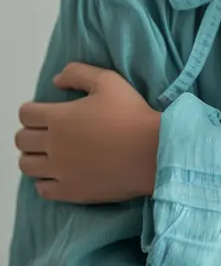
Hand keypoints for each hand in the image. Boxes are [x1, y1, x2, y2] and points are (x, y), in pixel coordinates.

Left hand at [16, 63, 159, 203]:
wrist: (153, 151)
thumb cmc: (132, 114)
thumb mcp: (108, 80)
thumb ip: (77, 73)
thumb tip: (56, 81)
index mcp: (59, 117)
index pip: (25, 114)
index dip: (32, 110)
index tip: (42, 112)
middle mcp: (54, 145)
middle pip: (22, 140)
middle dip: (30, 133)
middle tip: (47, 132)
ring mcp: (60, 171)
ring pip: (27, 165)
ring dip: (33, 156)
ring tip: (49, 153)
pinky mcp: (70, 191)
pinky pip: (42, 189)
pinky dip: (45, 180)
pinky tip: (59, 172)